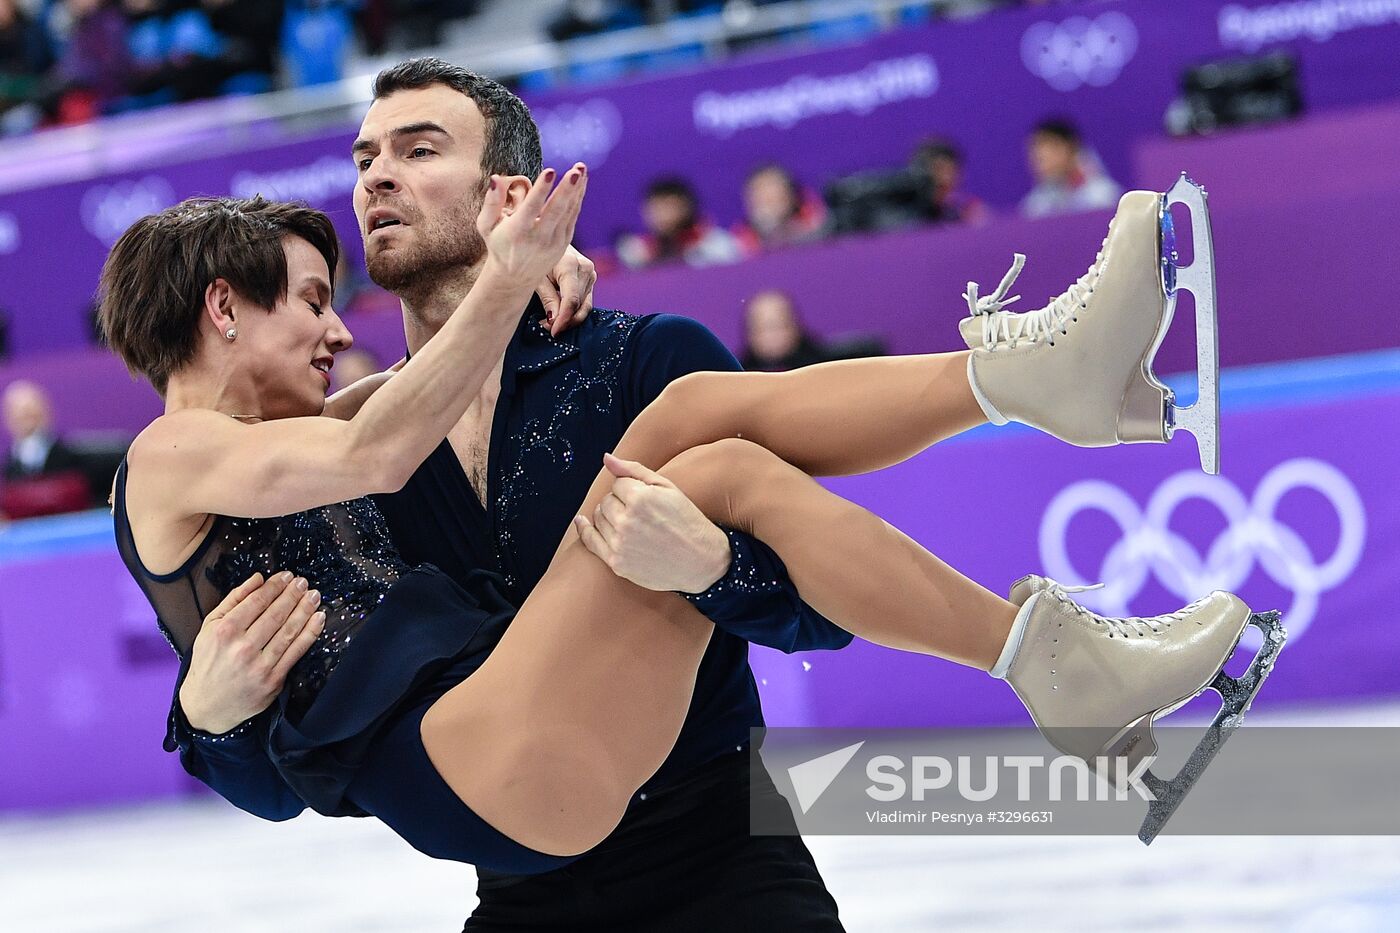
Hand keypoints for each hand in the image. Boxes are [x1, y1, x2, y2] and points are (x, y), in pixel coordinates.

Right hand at [179, 572, 324, 734]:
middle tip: (304, 583)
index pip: (257, 602)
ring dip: (305, 610)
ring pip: (289, 631)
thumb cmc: (209, 661)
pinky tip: (318, 619)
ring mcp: (260, 666)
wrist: (207, 705)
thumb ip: (233, 600)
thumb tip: (258, 578)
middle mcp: (242, 648)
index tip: (287, 576)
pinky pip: (296, 652)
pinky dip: (310, 633)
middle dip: (293, 595)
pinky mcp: (273, 680)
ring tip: (314, 595)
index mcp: (225, 632)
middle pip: (276, 615)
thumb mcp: (210, 627)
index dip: (276, 586)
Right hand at [478, 163, 587, 287]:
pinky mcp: (564, 242)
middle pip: (556, 210)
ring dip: (577, 189)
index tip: (550, 171)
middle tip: (575, 170)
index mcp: (518, 231)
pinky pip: (573, 217)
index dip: (541, 190)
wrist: (514, 277)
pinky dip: (578, 199)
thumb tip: (496, 178)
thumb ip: (491, 202)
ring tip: (581, 167)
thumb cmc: (498, 244)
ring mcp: (554, 241)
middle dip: (566, 189)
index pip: (531, 208)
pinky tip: (582, 181)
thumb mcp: (486, 226)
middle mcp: (538, 238)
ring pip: (568, 212)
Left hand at [537, 245, 596, 336]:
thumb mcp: (536, 276)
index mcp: (570, 264)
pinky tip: (560, 316)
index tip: (553, 331)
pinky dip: (574, 311)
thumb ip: (547, 297)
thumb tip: (553, 320)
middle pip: (578, 304)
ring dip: (569, 318)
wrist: (546, 237)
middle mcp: (585, 268)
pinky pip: (586, 301)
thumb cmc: (536, 254)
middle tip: (547, 328)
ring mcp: (591, 273)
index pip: (571, 300)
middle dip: (564, 320)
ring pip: (584, 305)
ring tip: (550, 323)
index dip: (563, 319)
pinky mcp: (591, 277)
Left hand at [573, 453, 731, 592]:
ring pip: (598, 518)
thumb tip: (606, 458)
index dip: (632, 489)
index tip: (647, 499)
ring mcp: (620, 543)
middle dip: (619, 502)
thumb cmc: (687, 521)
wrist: (702, 561)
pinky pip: (590, 540)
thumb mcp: (668, 488)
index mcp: (640, 498)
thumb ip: (634, 470)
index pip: (618, 483)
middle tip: (640, 513)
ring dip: (609, 516)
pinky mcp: (617, 562)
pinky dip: (584, 529)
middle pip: (606, 500)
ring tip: (632, 523)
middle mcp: (627, 521)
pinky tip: (582, 522)